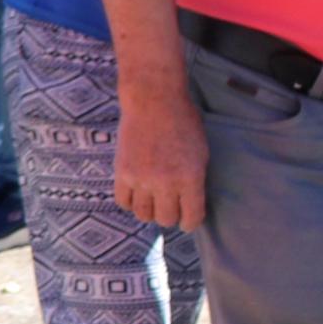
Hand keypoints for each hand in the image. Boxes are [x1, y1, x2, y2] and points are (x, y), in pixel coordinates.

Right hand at [115, 75, 208, 230]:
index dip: (191, 222)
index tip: (188, 220)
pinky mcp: (122, 172)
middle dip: (170, 215)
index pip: (191, 217)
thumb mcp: (200, 153)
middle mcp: (166, 182)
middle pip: (165, 219)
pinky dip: (131, 201)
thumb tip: (188, 204)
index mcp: (190, 177)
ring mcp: (141, 178)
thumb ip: (195, 180)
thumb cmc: (183, 123)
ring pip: (143, 214)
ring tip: (152, 200)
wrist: (154, 101)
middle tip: (170, 206)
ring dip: (149, 210)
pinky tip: (137, 192)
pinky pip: (123, 202)